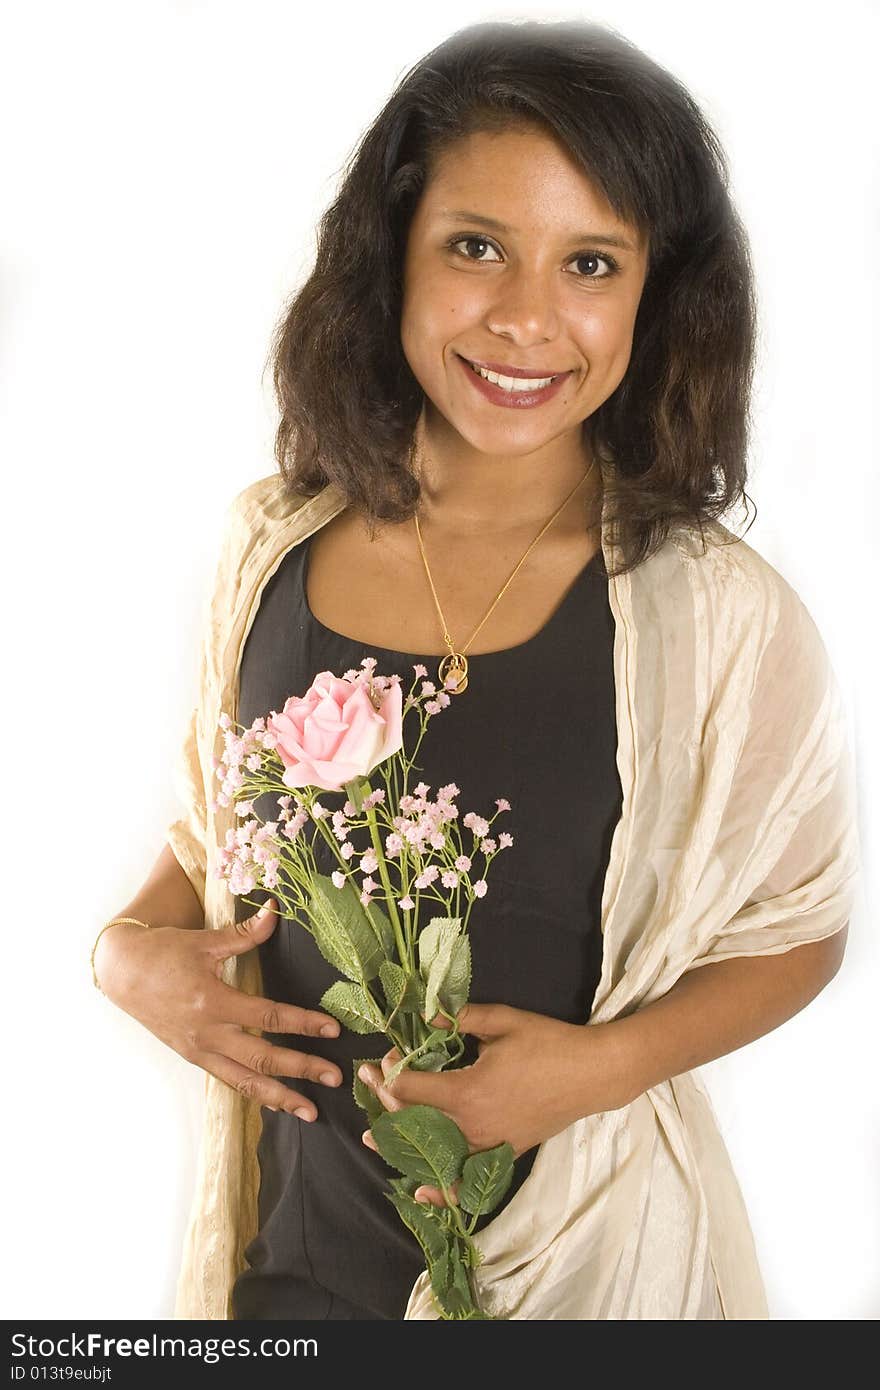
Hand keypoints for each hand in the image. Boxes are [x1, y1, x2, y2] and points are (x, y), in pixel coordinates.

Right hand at [94, 898, 343, 1117]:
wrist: (122, 972)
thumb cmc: (166, 952)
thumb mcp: (206, 940)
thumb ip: (246, 933)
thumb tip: (277, 911)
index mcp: (213, 1001)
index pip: (268, 1018)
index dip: (303, 1025)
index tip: (333, 1030)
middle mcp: (207, 1033)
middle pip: (262, 1058)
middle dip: (301, 1069)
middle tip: (335, 1078)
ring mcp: (199, 1050)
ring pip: (245, 1082)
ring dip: (280, 1098)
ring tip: (311, 1112)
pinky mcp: (193, 1057)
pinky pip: (228, 1081)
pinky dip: (254, 1094)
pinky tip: (277, 1104)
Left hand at [358, 1002, 618, 1207]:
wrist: (592, 1074)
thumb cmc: (548, 1043)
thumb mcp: (503, 1021)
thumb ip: (460, 1018)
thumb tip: (425, 1014)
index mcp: (468, 1090)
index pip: (411, 1089)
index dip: (390, 1074)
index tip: (385, 1057)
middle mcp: (472, 1125)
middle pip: (415, 1121)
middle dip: (386, 1102)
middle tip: (368, 1083)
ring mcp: (488, 1145)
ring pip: (433, 1152)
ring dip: (401, 1143)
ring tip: (373, 1136)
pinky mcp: (503, 1155)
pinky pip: (466, 1178)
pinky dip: (441, 1188)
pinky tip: (421, 1192)